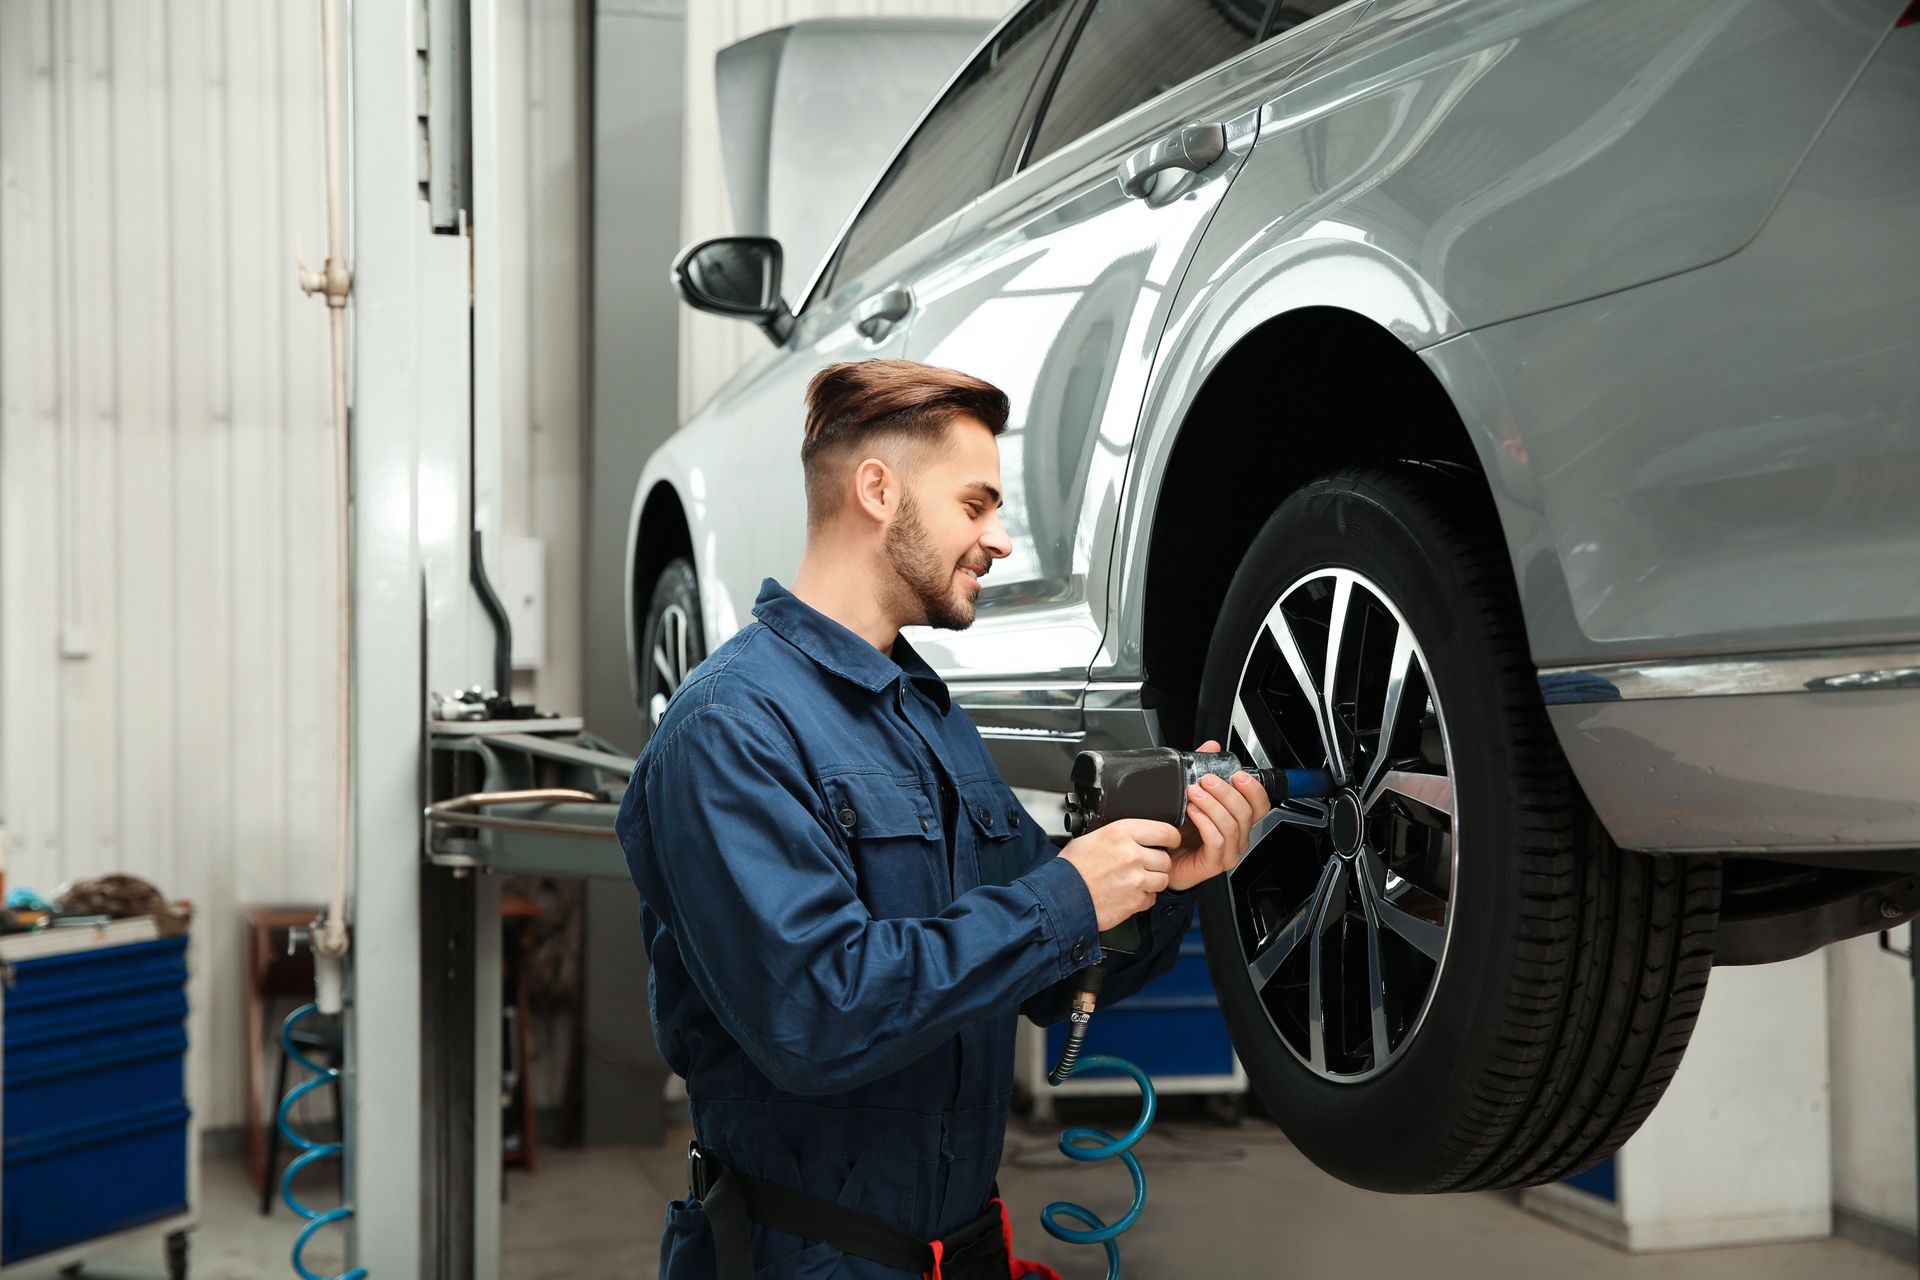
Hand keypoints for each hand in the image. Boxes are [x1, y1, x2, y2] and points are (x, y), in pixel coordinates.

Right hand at [1058, 818, 1181, 930]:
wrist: (1061, 897)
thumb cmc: (1071, 868)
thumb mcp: (1092, 837)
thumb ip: (1118, 835)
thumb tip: (1135, 836)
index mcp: (1121, 832)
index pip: (1165, 831)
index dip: (1170, 838)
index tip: (1170, 842)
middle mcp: (1132, 854)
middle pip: (1165, 859)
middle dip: (1157, 864)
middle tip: (1143, 866)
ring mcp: (1136, 879)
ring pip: (1163, 880)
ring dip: (1152, 882)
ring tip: (1134, 881)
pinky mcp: (1135, 901)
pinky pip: (1152, 898)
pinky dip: (1143, 899)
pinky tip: (1127, 894)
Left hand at [1167, 739, 1272, 891]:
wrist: (1161, 858)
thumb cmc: (1180, 831)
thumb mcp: (1193, 795)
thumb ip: (1204, 769)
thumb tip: (1212, 747)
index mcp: (1238, 820)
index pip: (1260, 804)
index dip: (1253, 788)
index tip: (1237, 774)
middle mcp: (1238, 837)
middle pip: (1246, 812)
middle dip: (1226, 792)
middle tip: (1206, 780)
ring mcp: (1228, 852)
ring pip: (1231, 825)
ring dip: (1212, 805)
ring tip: (1194, 793)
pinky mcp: (1214, 863)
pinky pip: (1217, 841)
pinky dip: (1205, 823)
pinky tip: (1192, 812)